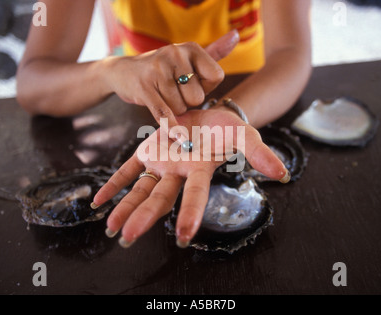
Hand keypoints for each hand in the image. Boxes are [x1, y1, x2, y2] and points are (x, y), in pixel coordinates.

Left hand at [92, 107, 289, 247]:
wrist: (207, 114)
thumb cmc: (226, 129)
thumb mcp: (244, 136)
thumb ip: (259, 153)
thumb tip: (282, 174)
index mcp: (199, 170)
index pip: (195, 194)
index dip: (190, 214)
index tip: (183, 237)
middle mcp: (178, 172)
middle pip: (160, 198)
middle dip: (145, 217)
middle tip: (128, 237)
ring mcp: (161, 163)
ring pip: (141, 189)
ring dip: (125, 207)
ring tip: (111, 229)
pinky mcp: (147, 152)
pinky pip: (128, 170)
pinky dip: (114, 184)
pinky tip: (98, 202)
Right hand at [103, 31, 238, 133]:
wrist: (122, 71)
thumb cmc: (162, 68)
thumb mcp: (188, 56)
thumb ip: (214, 51)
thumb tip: (236, 36)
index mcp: (190, 48)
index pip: (216, 77)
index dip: (207, 87)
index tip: (193, 84)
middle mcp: (175, 53)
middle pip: (198, 97)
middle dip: (187, 102)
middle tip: (174, 92)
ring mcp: (158, 70)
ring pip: (180, 107)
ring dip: (173, 109)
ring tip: (161, 96)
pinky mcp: (145, 88)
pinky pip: (164, 113)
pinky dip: (172, 127)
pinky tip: (180, 139)